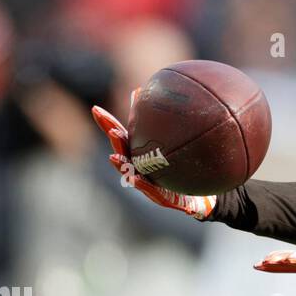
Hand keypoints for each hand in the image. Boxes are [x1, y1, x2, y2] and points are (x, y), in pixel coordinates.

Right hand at [90, 88, 216, 220]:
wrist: (200, 197)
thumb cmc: (184, 169)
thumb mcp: (179, 145)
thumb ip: (171, 126)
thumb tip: (165, 97)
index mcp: (141, 153)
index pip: (122, 134)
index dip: (108, 123)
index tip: (96, 109)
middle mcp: (140, 167)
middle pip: (122, 151)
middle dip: (114, 140)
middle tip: (110, 128)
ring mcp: (148, 183)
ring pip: (131, 172)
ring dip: (121, 164)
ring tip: (115, 155)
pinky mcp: (160, 197)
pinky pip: (151, 191)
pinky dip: (141, 184)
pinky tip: (134, 178)